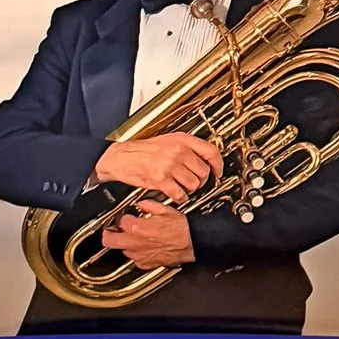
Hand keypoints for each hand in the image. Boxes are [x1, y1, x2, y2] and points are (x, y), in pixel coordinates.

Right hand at [96, 131, 220, 204]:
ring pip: (194, 184)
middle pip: (203, 171)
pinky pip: (180, 194)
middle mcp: (178, 151)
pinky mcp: (161, 180)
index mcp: (182, 140)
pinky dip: (181, 198)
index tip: (218, 171)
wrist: (120, 157)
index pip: (211, 152)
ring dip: (191, 190)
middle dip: (201, 181)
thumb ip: (186, 147)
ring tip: (184, 189)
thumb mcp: (167, 140)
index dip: (218, 165)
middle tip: (195, 183)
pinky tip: (177, 196)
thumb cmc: (141, 151)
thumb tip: (203, 158)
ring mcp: (170, 166)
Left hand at [103, 204, 195, 268]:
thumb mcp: (165, 210)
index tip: (126, 217)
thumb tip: (141, 203)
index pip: (119, 222)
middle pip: (108, 240)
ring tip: (136, 237)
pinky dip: (137, 252)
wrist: (192, 244)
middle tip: (113, 230)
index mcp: (137, 228)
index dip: (122, 218)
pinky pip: (134, 258)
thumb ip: (148, 205)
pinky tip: (146, 246)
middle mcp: (134, 243)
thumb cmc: (181, 229)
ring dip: (125, 243)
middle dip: (109, 234)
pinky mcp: (144, 263)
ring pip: (122, 249)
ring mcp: (138, 255)